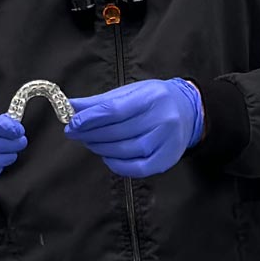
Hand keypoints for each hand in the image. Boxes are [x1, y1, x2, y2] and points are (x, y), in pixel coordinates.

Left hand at [64, 79, 202, 178]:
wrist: (188, 110)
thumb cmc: (154, 100)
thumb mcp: (129, 92)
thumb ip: (100, 101)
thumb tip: (70, 106)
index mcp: (152, 97)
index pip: (115, 110)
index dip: (90, 118)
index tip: (72, 123)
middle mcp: (163, 119)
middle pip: (118, 131)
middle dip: (91, 134)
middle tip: (74, 133)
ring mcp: (167, 141)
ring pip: (126, 150)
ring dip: (101, 148)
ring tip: (89, 143)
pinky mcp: (167, 159)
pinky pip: (137, 168)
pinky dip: (118, 165)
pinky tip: (107, 157)